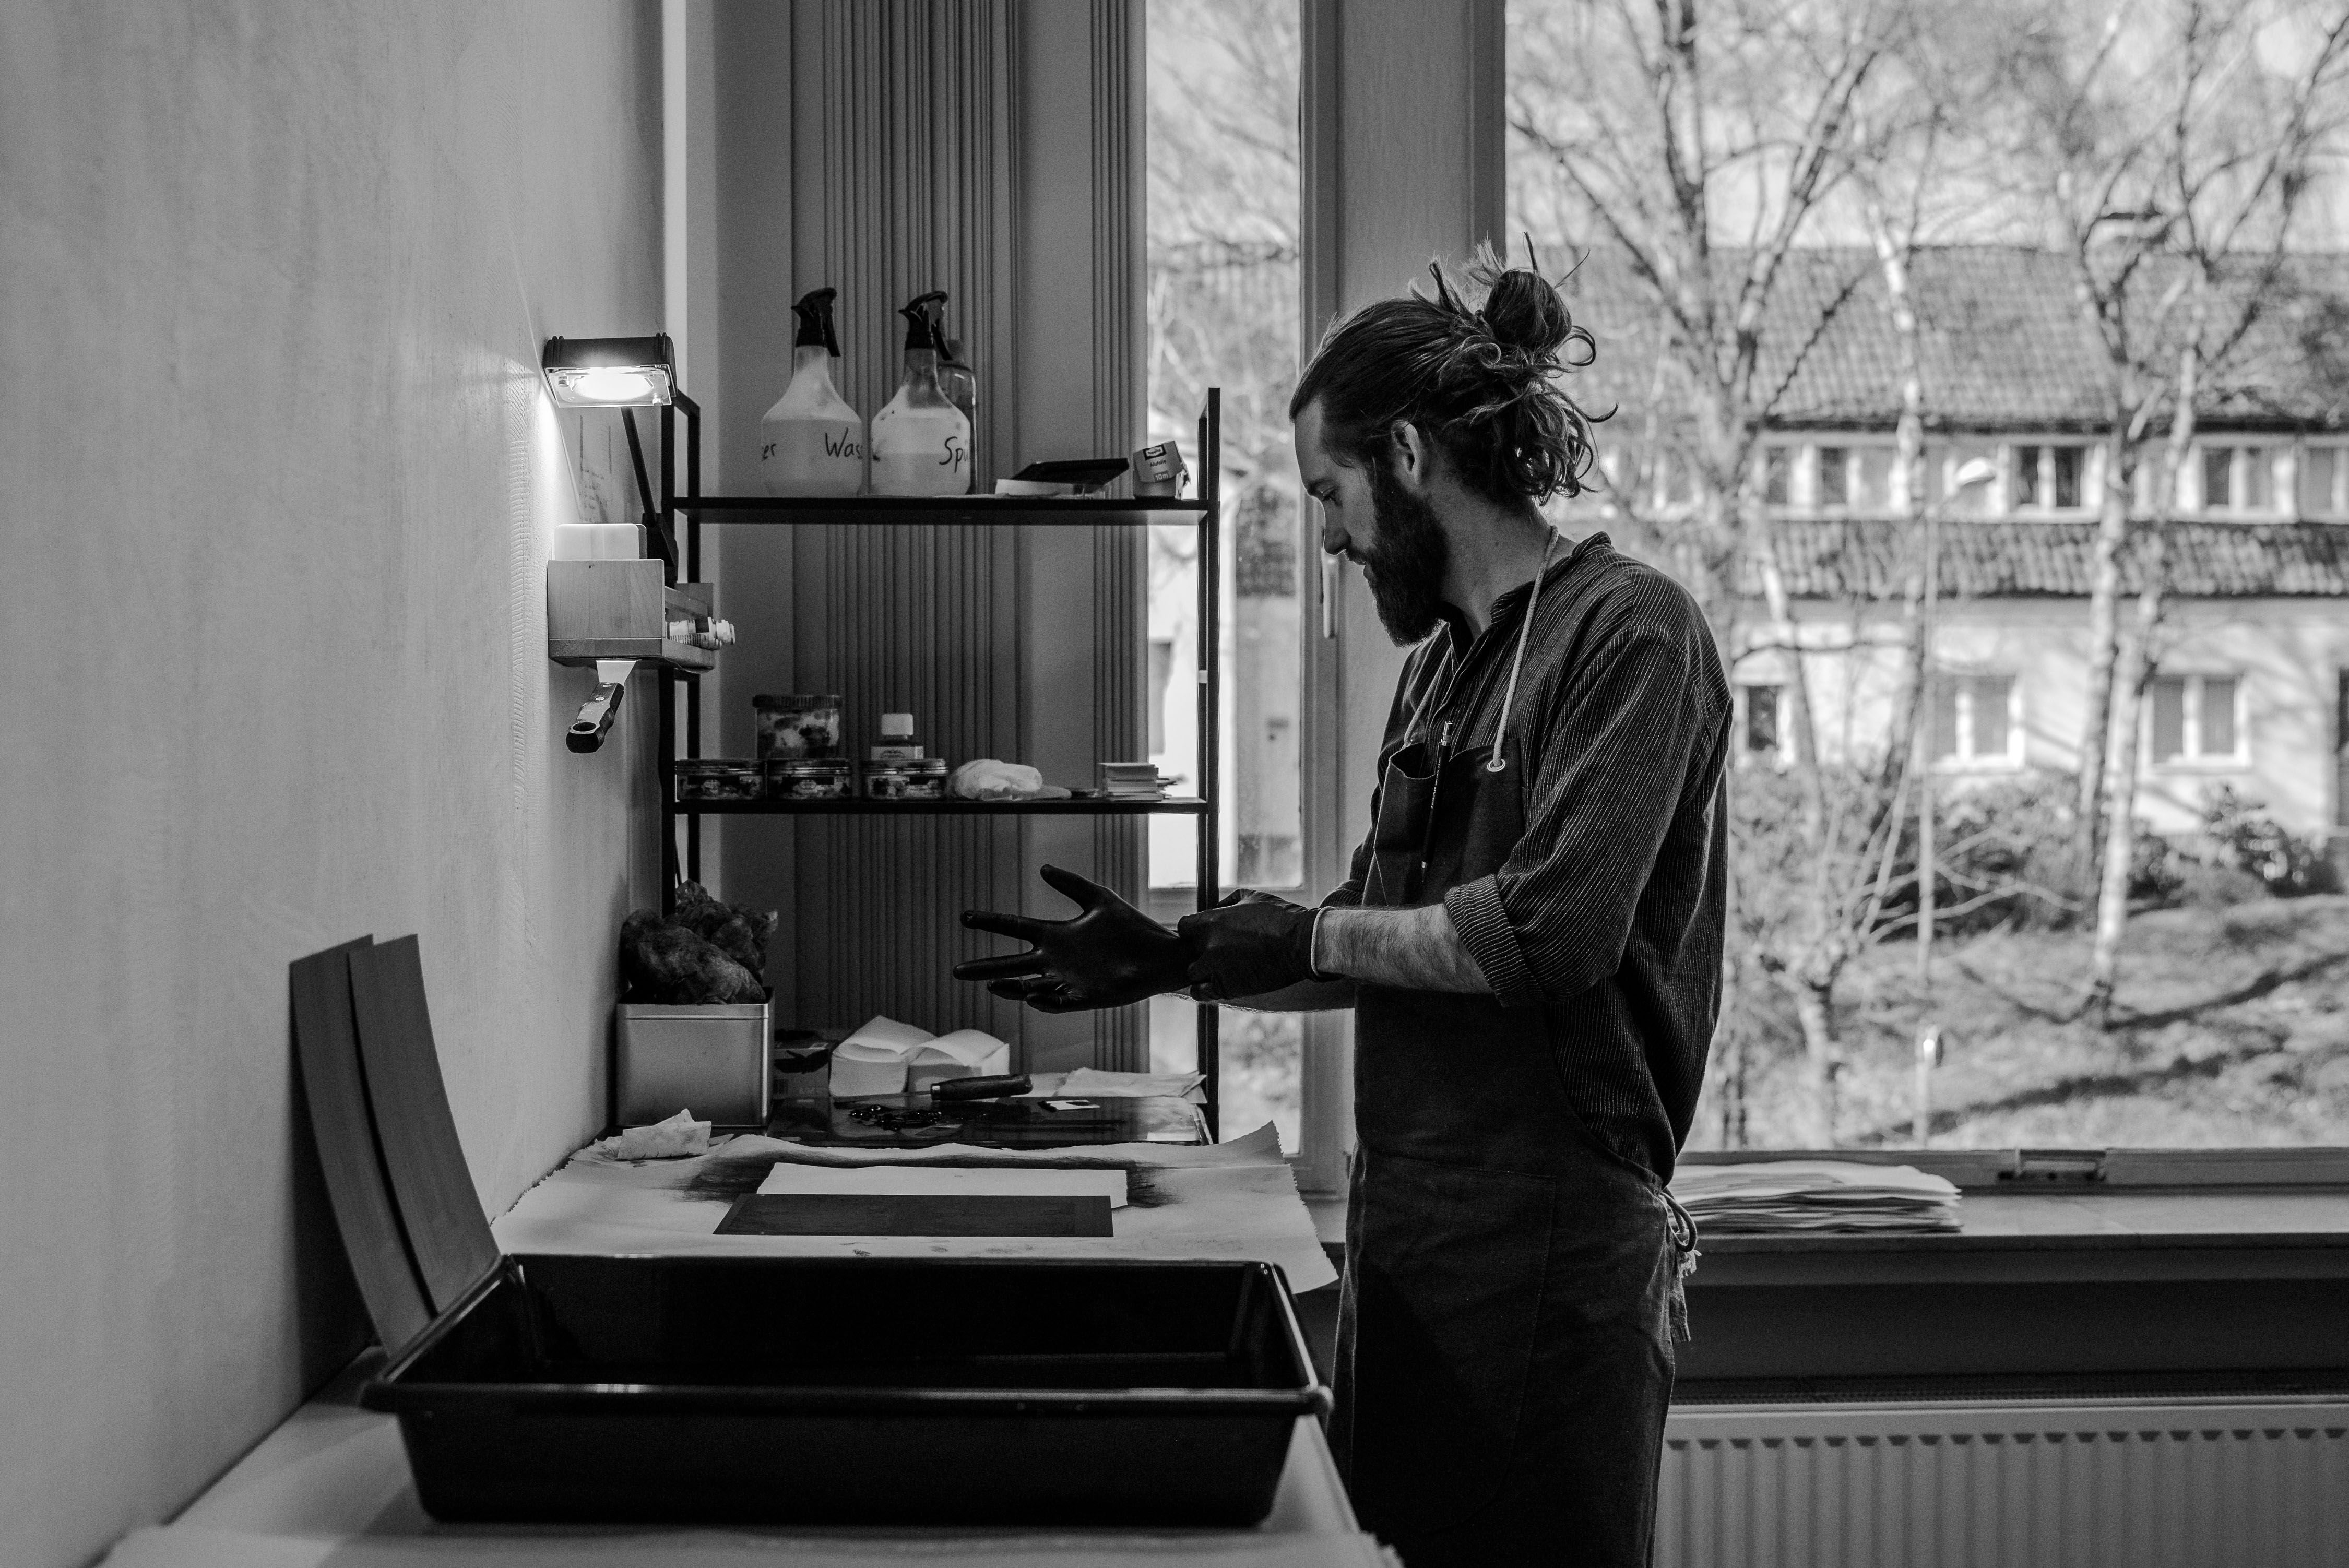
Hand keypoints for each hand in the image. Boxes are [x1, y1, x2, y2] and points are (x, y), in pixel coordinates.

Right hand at [954, 864, 1191, 1011]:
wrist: (1161, 953)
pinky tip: (1032, 995)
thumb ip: (1071, 884)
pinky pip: (1061, 1001)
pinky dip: (1046, 1000)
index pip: (1014, 928)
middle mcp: (1056, 960)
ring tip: (992, 984)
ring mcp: (1069, 980)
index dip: (990, 922)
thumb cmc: (1132, 927)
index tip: (964, 917)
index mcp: (1056, 935)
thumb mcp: (1099, 899)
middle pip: (1012, 964)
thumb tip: (1042, 867)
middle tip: (957, 970)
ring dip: (1011, 987)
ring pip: (1030, 986)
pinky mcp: (1086, 996)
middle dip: (984, 968)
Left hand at [1177, 890, 1323, 1001]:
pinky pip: (1201, 993)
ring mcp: (1216, 969)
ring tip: (1220, 969)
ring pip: (1193, 973)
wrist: (1301, 945)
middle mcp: (1208, 946)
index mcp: (1211, 921)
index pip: (1183, 927)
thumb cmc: (1280, 917)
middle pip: (1188, 952)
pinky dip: (1204, 989)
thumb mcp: (1251, 897)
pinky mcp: (1227, 988)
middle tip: (1218, 952)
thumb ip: (1226, 902)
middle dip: (1200, 951)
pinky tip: (1216, 983)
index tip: (1205, 935)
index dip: (1193, 931)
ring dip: (1203, 971)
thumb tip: (1214, 908)